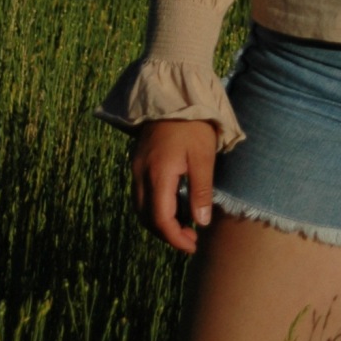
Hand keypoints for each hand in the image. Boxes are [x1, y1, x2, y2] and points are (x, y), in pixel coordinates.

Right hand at [129, 118, 219, 254]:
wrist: (172, 94)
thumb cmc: (193, 125)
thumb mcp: (204, 157)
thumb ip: (200, 191)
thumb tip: (201, 223)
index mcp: (158, 175)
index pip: (160, 220)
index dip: (175, 238)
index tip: (193, 245)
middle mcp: (141, 175)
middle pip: (146, 218)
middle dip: (167, 234)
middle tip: (192, 239)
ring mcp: (136, 168)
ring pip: (141, 208)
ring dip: (160, 222)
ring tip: (185, 225)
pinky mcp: (138, 162)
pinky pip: (141, 194)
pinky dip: (155, 207)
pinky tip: (175, 205)